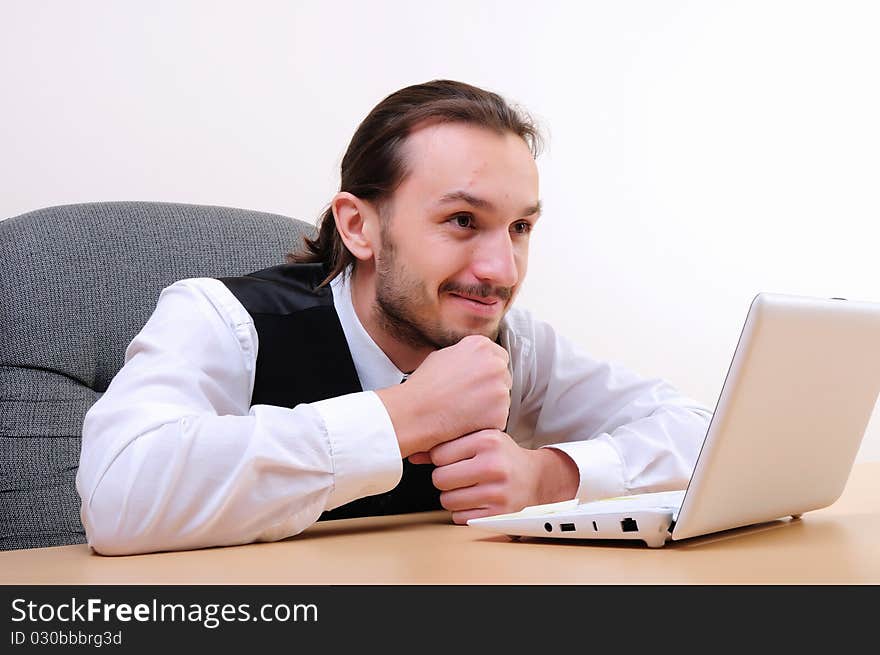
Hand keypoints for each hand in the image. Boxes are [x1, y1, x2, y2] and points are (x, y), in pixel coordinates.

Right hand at [376, 335, 511, 457]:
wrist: (416, 412)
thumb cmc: (424, 386)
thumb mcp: (442, 356)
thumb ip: (465, 354)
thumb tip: (474, 358)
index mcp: (482, 347)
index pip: (499, 356)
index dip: (487, 371)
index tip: (478, 381)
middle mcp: (495, 365)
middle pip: (503, 377)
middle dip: (491, 387)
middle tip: (470, 398)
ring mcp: (500, 390)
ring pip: (502, 399)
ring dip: (490, 406)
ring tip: (465, 410)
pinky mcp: (500, 413)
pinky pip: (499, 419)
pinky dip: (487, 423)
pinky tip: (467, 422)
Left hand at [412, 429, 579, 523]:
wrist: (536, 479)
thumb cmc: (503, 457)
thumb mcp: (480, 439)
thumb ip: (447, 444)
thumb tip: (413, 453)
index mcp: (488, 440)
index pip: (439, 454)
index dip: (442, 459)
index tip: (454, 459)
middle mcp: (493, 466)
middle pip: (439, 478)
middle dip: (445, 478)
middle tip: (461, 475)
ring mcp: (496, 493)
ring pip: (446, 500)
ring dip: (453, 496)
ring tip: (470, 487)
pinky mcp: (496, 515)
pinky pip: (458, 517)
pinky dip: (463, 511)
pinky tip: (477, 500)